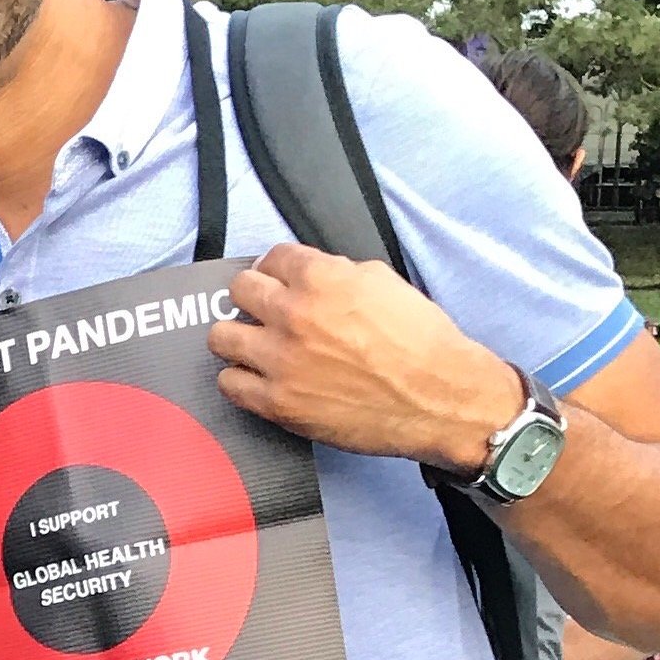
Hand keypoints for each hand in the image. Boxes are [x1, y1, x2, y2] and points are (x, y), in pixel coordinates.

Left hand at [209, 243, 519, 470]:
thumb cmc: (420, 340)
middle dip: (253, 297)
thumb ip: (338, 274)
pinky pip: (230, 384)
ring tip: (253, 346)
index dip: (277, 269)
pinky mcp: (276, 402)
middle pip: (240, 289)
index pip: (273, 256)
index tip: (278, 281)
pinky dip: (240, 379)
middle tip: (264, 311)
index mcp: (322, 277)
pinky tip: (256, 379)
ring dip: (237, 337)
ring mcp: (280, 360)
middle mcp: (294, 314)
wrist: (436, 397)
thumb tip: (311, 277)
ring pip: (222, 337)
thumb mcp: (383, 282)